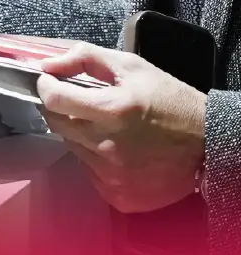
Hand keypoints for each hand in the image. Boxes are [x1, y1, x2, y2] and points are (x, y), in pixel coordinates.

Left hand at [37, 44, 205, 212]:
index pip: (55, 101)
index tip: (50, 82)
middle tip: (79, 102)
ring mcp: (112, 176)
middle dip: (61, 109)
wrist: (207, 145)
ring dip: (80, 133)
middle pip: (57, 125)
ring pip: (73, 148)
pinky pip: (89, 172)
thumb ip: (86, 58)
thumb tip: (48, 65)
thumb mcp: (131, 67)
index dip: (46, 87)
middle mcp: (108, 147)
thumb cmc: (168, 100)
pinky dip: (94, 158)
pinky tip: (116, 150)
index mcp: (113, 111)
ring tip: (106, 126)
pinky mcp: (118, 196)